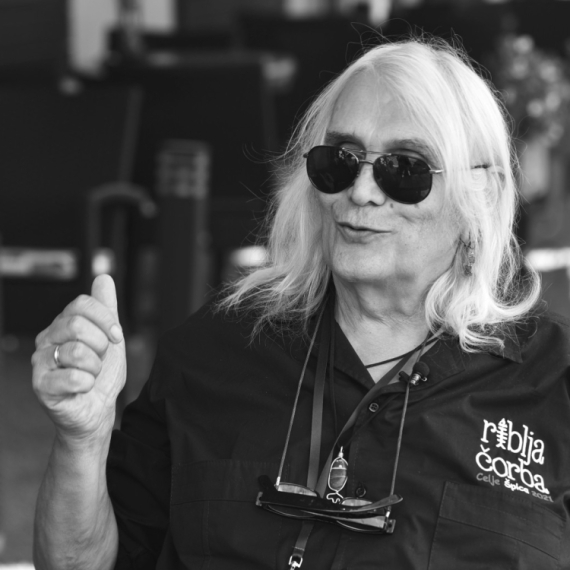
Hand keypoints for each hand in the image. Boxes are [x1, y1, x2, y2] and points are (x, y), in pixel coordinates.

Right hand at [32, 275, 126, 442]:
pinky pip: (74, 377)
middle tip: (100, 359)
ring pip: (77, 351)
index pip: (82, 303)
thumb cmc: (102, 374)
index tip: (116, 336)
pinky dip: (88, 384)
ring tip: (91, 374)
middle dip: (100, 345)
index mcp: (63, 324)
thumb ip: (106, 309)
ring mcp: (41, 362)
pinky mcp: (41, 386)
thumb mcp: (111, 338)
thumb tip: (103, 277)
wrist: (98, 410)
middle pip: (77, 325)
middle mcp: (46, 339)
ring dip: (95, 367)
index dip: (106, 319)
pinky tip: (83, 388)